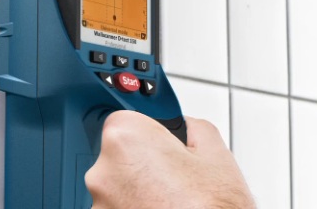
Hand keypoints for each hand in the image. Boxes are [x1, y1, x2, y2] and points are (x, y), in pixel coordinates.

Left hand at [86, 110, 254, 208]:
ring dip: (141, 189)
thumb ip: (193, 128)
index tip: (161, 135)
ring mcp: (100, 205)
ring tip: (175, 199)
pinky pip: (120, 208)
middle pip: (122, 154)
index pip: (129, 117)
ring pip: (121, 186)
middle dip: (147, 161)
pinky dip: (137, 207)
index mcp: (126, 139)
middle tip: (178, 174)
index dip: (153, 129)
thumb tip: (187, 128)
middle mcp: (103, 172)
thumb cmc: (213, 208)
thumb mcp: (217, 153)